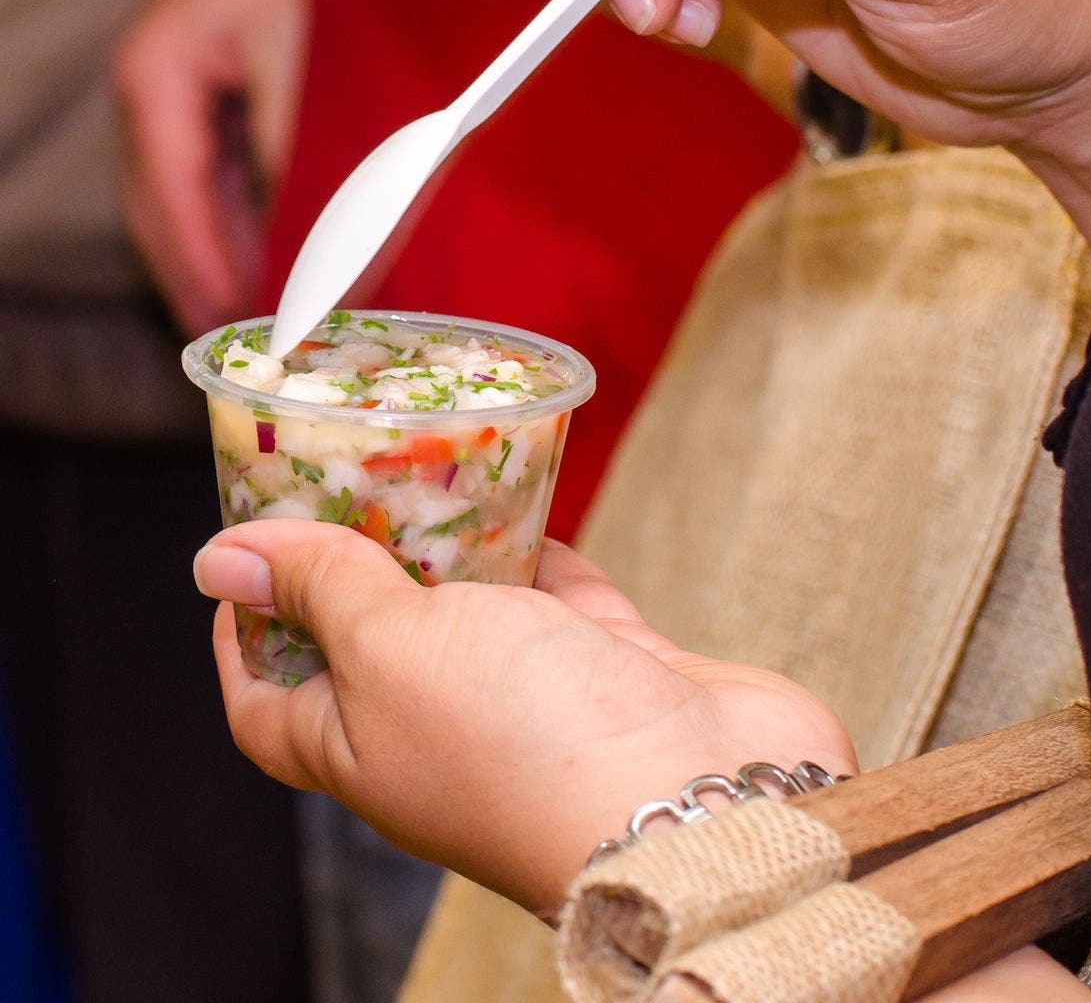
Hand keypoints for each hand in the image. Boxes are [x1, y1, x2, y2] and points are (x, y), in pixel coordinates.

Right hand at [113, 0, 312, 333]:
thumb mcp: (302, 60)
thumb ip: (301, 163)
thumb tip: (317, 256)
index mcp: (156, 81)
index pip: (170, 213)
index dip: (209, 281)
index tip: (247, 339)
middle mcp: (156, 84)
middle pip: (168, 210)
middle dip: (210, 277)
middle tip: (259, 344)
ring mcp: (185, 73)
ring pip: (195, 187)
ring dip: (230, 245)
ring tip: (277, 306)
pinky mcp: (222, 63)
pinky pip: (224, 155)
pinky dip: (249, 201)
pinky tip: (288, 232)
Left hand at [194, 527, 855, 913]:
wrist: (699, 799)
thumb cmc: (522, 735)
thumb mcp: (391, 647)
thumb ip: (320, 588)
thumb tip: (216, 557)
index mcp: (361, 746)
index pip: (267, 702)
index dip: (244, 630)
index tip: (246, 548)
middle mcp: (438, 730)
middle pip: (373, 644)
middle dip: (356, 560)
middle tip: (349, 472)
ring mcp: (528, 701)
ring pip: (473, 611)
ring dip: (453, 544)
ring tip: (433, 464)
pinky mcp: (608, 671)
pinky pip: (561, 599)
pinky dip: (543, 549)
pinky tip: (530, 494)